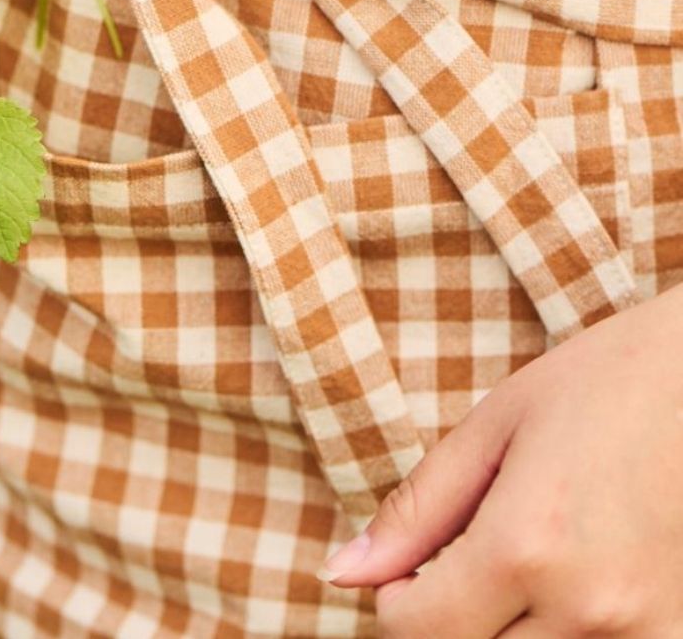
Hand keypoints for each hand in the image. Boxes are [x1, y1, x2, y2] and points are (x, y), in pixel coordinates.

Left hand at [320, 283, 682, 635]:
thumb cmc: (607, 380)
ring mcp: (645, 636)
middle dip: (448, 619)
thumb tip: (343, 572)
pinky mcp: (681, 637)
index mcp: (525, 546)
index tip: (409, 567)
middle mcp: (587, 609)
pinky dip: (568, 632)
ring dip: (509, 627)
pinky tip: (571, 581)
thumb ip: (418, 509)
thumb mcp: (497, 426)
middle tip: (464, 563)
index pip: (415, 631)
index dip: (395, 599)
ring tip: (526, 560)